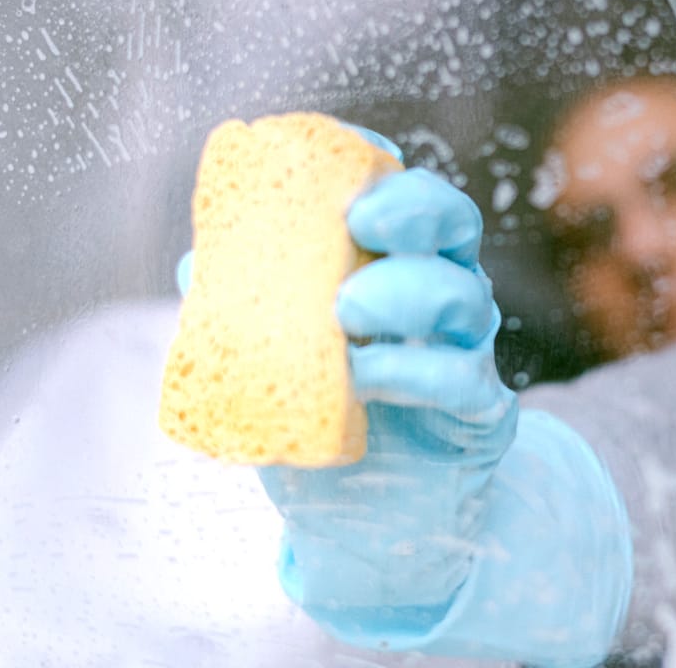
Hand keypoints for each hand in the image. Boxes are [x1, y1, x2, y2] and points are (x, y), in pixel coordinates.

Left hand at [257, 153, 516, 630]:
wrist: (362, 517)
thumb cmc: (318, 418)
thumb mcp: (273, 355)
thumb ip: (244, 308)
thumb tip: (195, 264)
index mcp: (394, 265)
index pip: (401, 195)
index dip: (376, 167)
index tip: (336, 158)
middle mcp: (438, 293)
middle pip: (452, 222)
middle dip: (413, 207)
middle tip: (361, 220)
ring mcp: (463, 349)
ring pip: (463, 293)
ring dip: (406, 291)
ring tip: (346, 311)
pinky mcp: (479, 411)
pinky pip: (462, 378)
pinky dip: (413, 370)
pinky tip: (365, 379)